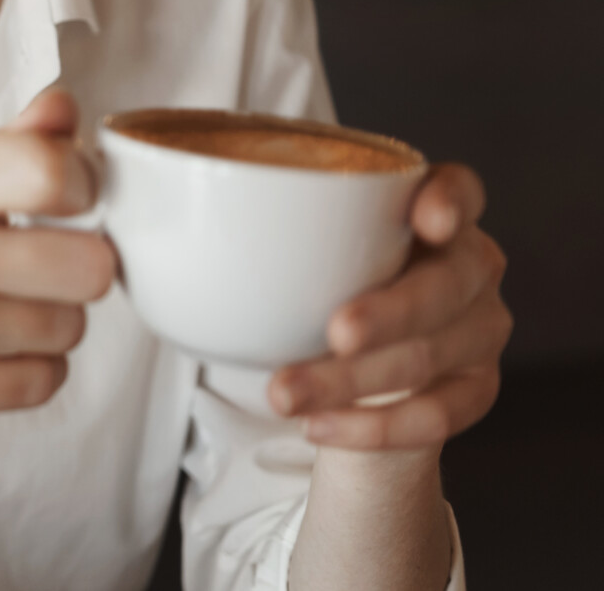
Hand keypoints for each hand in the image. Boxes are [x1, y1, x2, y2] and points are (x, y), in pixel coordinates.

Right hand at [0, 88, 116, 435]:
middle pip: (90, 266)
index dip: (86, 186)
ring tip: (0, 307)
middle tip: (47, 264)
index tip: (71, 199)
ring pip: (72, 327)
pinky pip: (46, 382)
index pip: (49, 172)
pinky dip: (30, 368)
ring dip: (51, 320)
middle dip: (80, 265)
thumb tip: (68, 111)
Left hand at [267, 162, 510, 449]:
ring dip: (351, 380)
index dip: (453, 199)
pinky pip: (434, 417)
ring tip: (282, 393)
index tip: (426, 217)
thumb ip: (247, 221)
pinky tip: (317, 424)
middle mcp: (470, 266)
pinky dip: (372, 427)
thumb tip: (137, 218)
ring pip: (426, 358)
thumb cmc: (317, 278)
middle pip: (443, 287)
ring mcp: (480, 330)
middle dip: (388, 312)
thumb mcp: (296, 243)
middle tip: (334, 331)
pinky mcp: (476, 389)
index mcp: (434, 211)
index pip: (462, 189)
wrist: (353, 363)